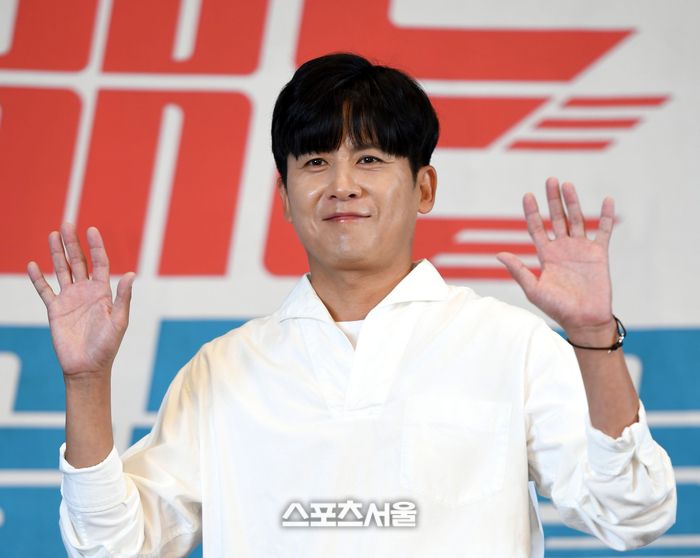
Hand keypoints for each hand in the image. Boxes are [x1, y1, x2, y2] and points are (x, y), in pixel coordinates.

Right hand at [27, 223, 134, 377]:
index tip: (92, 229)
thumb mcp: (119, 321)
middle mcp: (86, 292)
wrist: (88, 367)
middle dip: (73, 243)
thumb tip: (131, 275)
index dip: (96, 246)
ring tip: (52, 234)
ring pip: (62, 270)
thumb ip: (122, 298)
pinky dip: (38, 278)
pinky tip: (33, 264)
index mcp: (103, 292)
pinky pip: (45, 290)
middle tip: (67, 224)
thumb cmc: (108, 346)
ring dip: (56, 253)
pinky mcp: (55, 310)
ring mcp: (70, 299)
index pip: (100, 263)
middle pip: (79, 262)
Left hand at [497, 177, 615, 340]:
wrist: (583, 320)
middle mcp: (562, 248)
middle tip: (550, 179)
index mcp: (546, 255)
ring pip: (576, 219)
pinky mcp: (599, 254)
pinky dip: (606, 216)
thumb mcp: (533, 289)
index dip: (532, 212)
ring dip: (573, 202)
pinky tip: (607, 200)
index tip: (527, 195)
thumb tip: (499, 253)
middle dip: (553, 199)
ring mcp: (581, 249)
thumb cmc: (556, 308)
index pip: (536, 228)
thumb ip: (518, 270)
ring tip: (567, 185)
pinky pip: (603, 231)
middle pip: (556, 218)